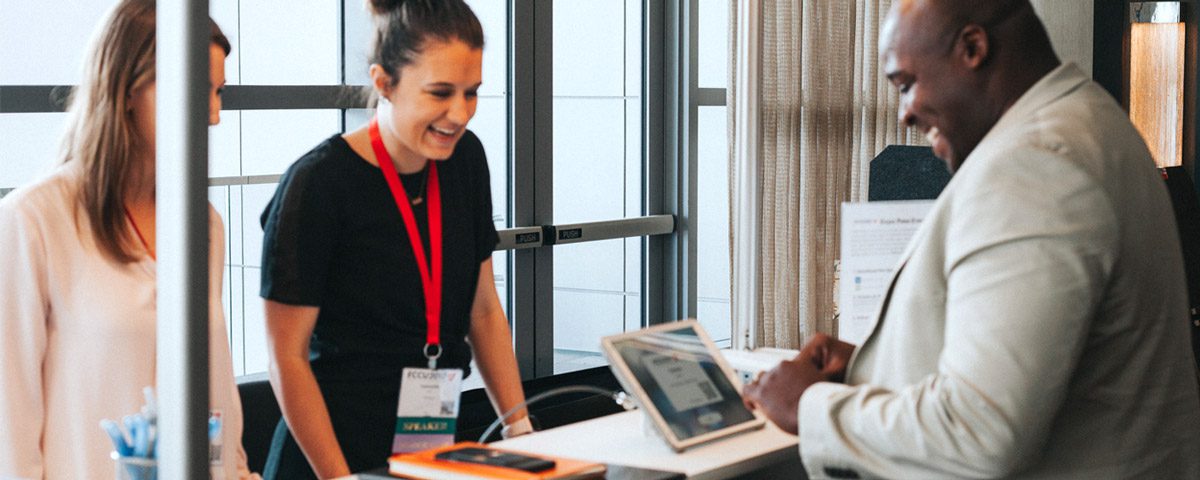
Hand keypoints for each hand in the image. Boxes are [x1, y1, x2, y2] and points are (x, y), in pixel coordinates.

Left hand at [741, 334, 856, 434]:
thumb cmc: (822, 404)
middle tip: (778, 398)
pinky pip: (748, 391)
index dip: (783, 378)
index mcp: (798, 363)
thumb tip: (818, 389)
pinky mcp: (761, 391)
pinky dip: (749, 398)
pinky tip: (752, 405)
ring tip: (767, 403)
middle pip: (771, 373)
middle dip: (773, 385)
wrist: (815, 412)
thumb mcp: (825, 386)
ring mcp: (770, 379)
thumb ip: (817, 383)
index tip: (785, 386)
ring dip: (763, 391)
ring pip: (760, 381)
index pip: (785, 367)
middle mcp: (781, 368)